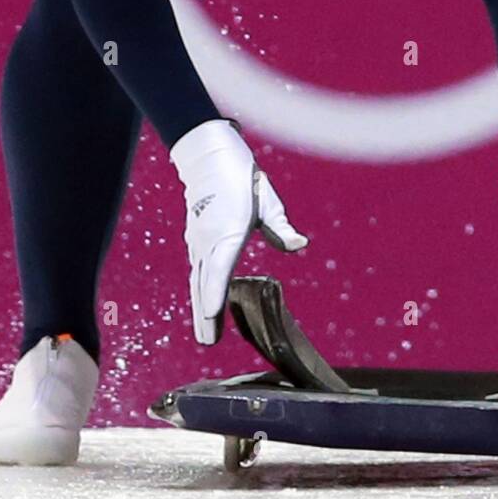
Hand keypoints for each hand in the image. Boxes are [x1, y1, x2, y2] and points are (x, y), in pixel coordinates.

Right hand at [169, 119, 307, 343]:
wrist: (209, 156)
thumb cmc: (242, 178)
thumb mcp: (266, 198)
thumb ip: (281, 226)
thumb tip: (300, 245)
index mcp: (228, 230)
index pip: (219, 268)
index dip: (214, 293)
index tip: (211, 314)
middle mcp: (209, 239)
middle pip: (204, 282)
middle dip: (206, 313)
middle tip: (209, 342)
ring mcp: (199, 240)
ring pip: (199, 279)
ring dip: (201, 306)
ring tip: (206, 335)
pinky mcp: (197, 239)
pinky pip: (199, 271)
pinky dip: (201, 291)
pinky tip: (204, 306)